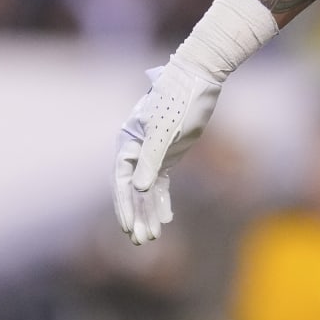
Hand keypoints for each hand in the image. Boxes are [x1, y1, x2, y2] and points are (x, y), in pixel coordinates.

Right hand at [112, 56, 221, 244]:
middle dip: (137, 215)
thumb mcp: (167, 129)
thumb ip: (152, 157)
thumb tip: (139, 187)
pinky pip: (162, 183)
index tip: (128, 227)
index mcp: (128, 142)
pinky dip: (163, 200)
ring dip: (149, 212)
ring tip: (152, 237)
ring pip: (147, 190)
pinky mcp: (168, 155)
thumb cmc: (180, 99)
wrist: (199, 79)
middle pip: (133, 189)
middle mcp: (136, 151)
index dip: (124, 205)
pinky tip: (166, 218)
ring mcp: (152, 154)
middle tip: (142, 241)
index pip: (121, 181)